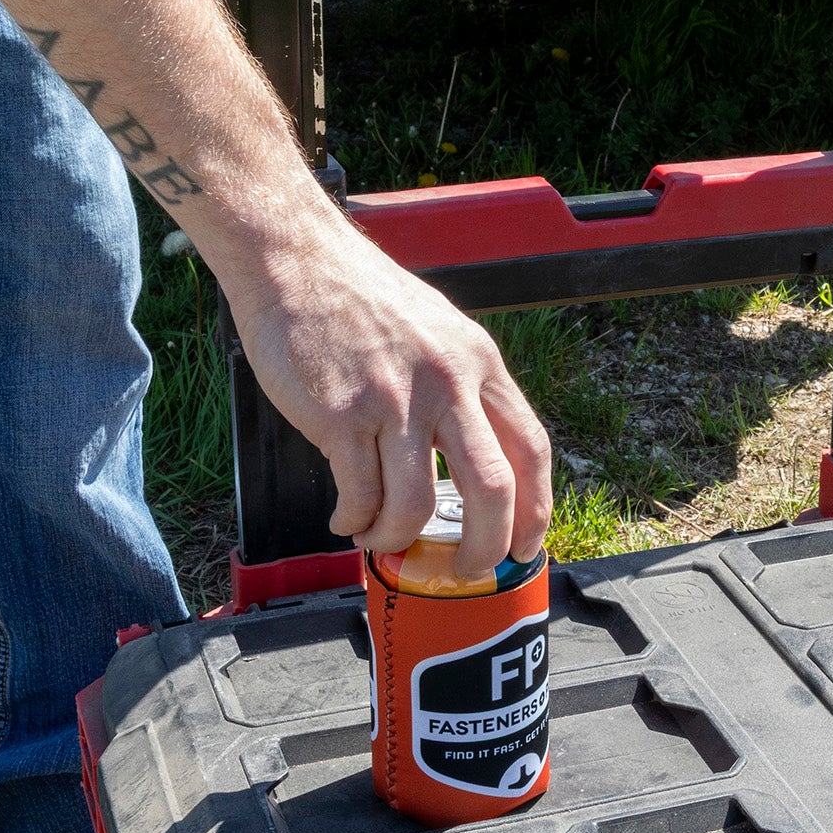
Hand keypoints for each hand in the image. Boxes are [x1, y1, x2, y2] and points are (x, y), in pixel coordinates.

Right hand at [227, 217, 552, 577]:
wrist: (296, 260)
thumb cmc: (361, 296)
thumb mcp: (439, 331)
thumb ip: (460, 387)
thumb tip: (473, 455)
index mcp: (479, 363)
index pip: (531, 448)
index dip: (536, 509)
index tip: (527, 544)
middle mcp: (447, 382)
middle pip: (491, 489)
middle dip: (484, 548)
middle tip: (464, 572)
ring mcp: (395, 400)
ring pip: (415, 504)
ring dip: (397, 538)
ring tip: (378, 539)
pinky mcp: (342, 415)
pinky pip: (359, 495)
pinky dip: (354, 520)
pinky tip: (346, 518)